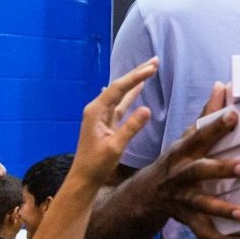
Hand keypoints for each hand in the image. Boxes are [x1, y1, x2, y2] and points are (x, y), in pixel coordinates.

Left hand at [71, 57, 157, 187]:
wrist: (84, 178)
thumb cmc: (97, 164)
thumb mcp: (115, 147)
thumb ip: (131, 127)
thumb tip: (147, 108)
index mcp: (96, 111)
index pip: (118, 89)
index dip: (136, 77)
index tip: (152, 68)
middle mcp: (97, 109)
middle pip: (119, 86)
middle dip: (137, 73)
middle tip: (155, 60)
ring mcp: (102, 115)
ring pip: (122, 93)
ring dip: (136, 81)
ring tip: (150, 69)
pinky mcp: (107, 122)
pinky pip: (122, 103)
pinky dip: (131, 94)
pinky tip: (137, 87)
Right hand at [141, 82, 239, 238]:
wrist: (147, 194)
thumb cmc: (177, 159)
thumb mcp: (188, 136)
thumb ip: (208, 113)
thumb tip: (223, 85)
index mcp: (184, 151)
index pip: (200, 135)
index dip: (216, 125)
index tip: (234, 115)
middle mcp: (182, 174)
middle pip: (200, 171)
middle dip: (221, 170)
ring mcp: (183, 198)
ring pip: (202, 205)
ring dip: (223, 209)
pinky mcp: (188, 218)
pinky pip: (205, 232)